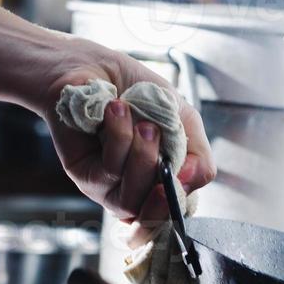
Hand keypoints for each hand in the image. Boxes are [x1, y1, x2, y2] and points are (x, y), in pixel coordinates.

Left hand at [37, 39, 215, 222]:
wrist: (98, 67)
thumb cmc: (140, 93)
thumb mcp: (184, 120)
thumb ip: (199, 156)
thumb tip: (189, 181)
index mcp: (164, 181)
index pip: (172, 216)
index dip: (175, 208)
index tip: (179, 181)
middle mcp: (136, 190)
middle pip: (153, 216)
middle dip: (163, 184)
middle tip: (163, 147)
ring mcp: (109, 187)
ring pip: (130, 200)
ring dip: (142, 157)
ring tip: (143, 122)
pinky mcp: (84, 175)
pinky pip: (109, 172)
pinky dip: (119, 139)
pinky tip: (116, 111)